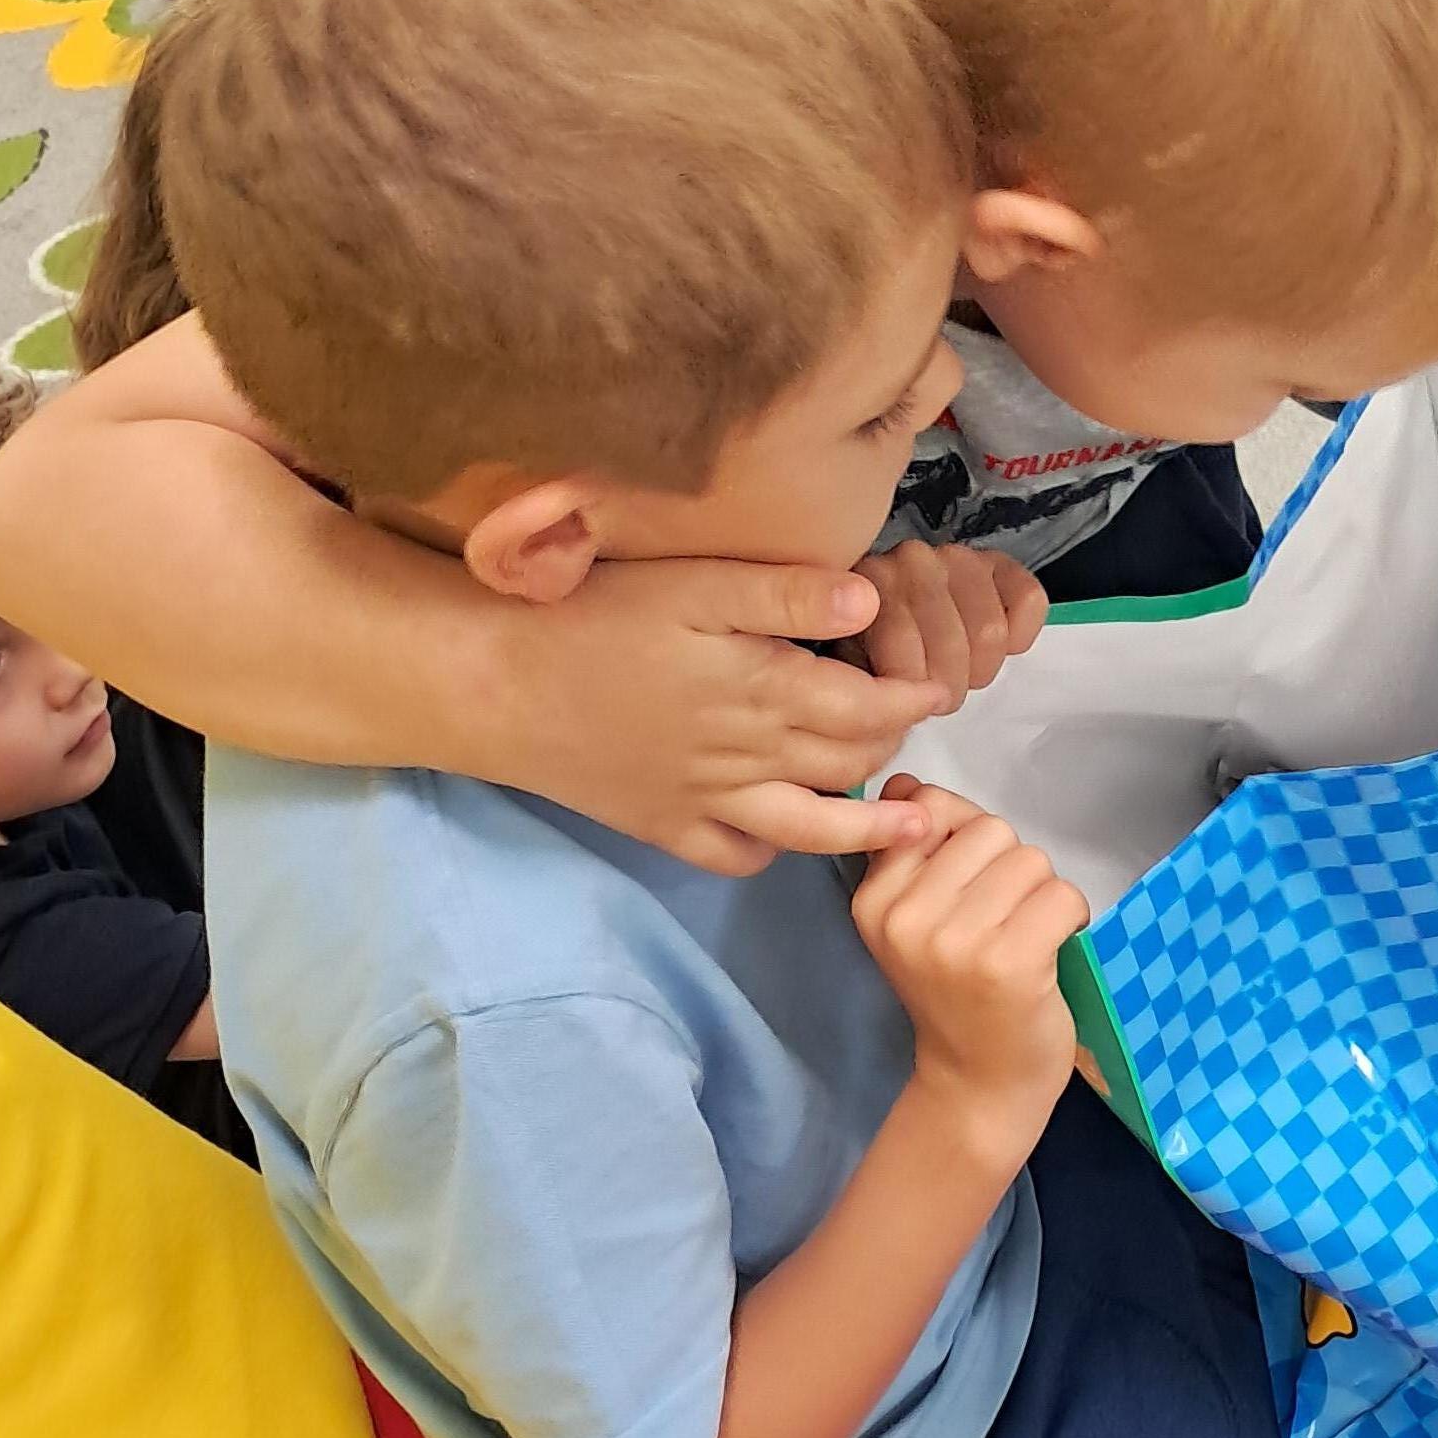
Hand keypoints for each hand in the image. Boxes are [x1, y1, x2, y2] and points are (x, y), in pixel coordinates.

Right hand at [497, 559, 953, 873]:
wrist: (495, 684)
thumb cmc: (593, 615)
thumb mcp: (691, 581)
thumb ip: (784, 594)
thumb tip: (870, 605)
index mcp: (762, 689)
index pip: (867, 706)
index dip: (912, 695)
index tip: (942, 681)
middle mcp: (747, 757)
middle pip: (846, 761)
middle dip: (893, 744)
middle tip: (917, 722)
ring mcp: (707, 801)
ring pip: (810, 826)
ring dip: (869, 829)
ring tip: (915, 828)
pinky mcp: (664, 826)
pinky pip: (736, 856)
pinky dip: (774, 851)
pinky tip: (794, 838)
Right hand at [853, 781, 1088, 1159]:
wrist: (978, 1083)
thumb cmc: (957, 994)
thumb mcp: (913, 921)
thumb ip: (917, 848)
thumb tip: (907, 783)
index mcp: (874, 900)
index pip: (930, 810)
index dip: (967, 839)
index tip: (970, 889)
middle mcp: (905, 918)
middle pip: (990, 831)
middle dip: (1011, 868)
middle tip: (1003, 921)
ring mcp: (955, 942)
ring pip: (1029, 859)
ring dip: (1043, 893)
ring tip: (1026, 936)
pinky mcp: (1007, 963)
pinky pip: (1061, 894)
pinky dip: (1071, 915)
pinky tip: (1052, 948)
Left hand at [855, 543, 1047, 710]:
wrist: (881, 618)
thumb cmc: (876, 649)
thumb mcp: (859, 668)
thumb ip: (870, 680)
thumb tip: (900, 700)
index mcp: (870, 583)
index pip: (906, 653)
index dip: (913, 692)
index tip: (909, 701)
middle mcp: (913, 559)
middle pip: (952, 646)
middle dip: (949, 685)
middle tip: (939, 694)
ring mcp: (958, 557)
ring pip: (990, 631)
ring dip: (980, 667)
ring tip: (962, 673)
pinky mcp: (999, 563)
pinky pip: (1027, 601)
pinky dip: (1020, 634)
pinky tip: (998, 646)